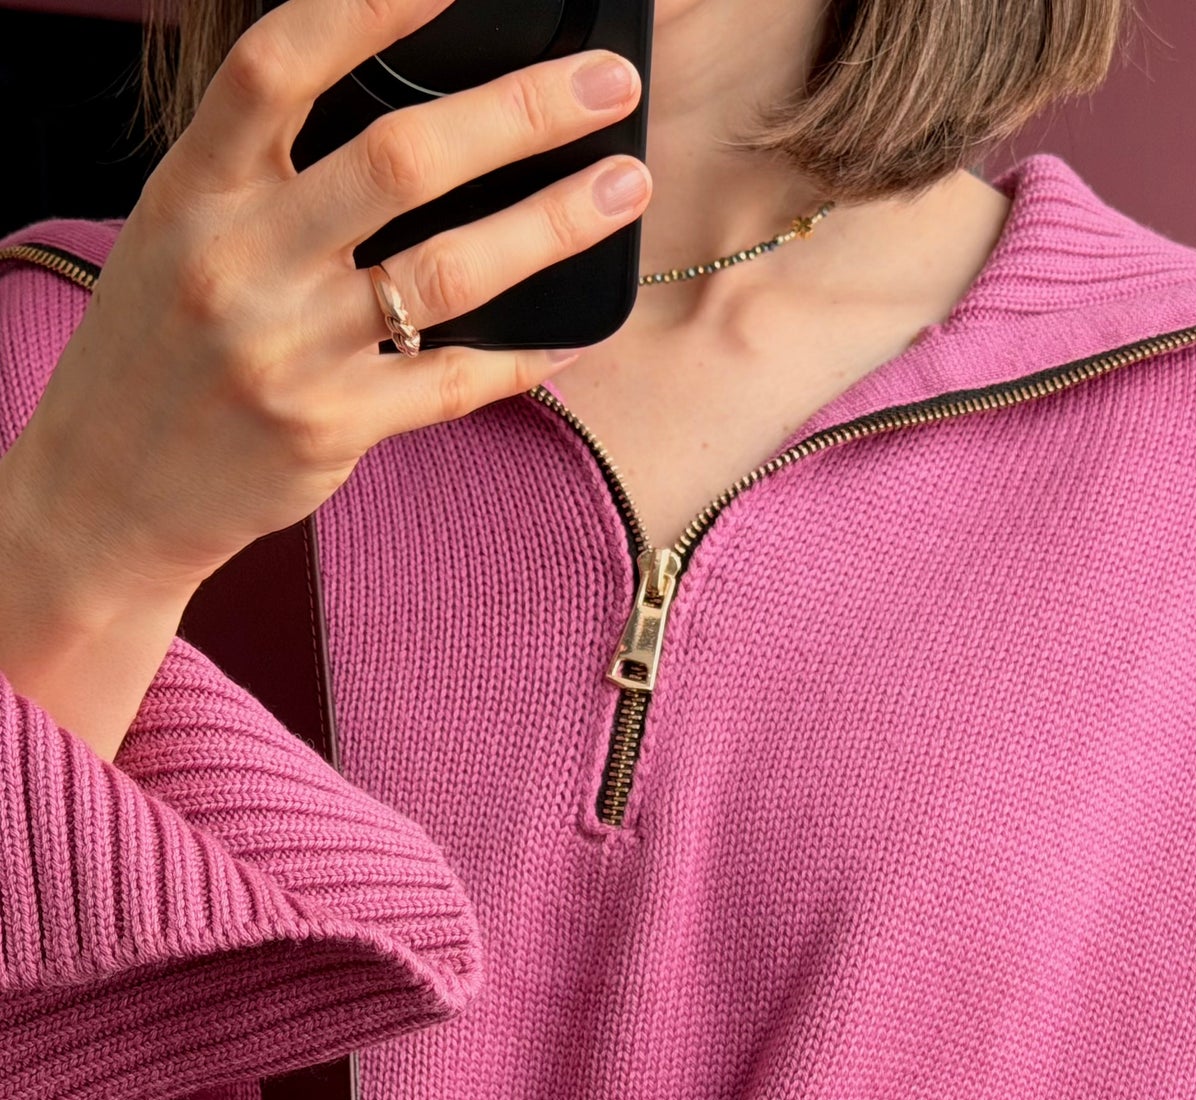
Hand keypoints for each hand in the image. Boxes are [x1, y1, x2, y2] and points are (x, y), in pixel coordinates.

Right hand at [0, 0, 649, 749]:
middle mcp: (238, 262)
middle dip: (521, 112)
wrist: (107, 491)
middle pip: (399, 160)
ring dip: (552, 223)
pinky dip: (523, 355)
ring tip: (624, 188)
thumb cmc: (159, 345)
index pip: (278, 65)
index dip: (370, 6)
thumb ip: (267, 169)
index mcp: (195, 188)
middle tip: (607, 83)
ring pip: (448, 271)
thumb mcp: (181, 229)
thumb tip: (405, 101)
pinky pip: (450, 382)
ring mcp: (287, 351)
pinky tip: (575, 332)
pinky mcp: (328, 429)